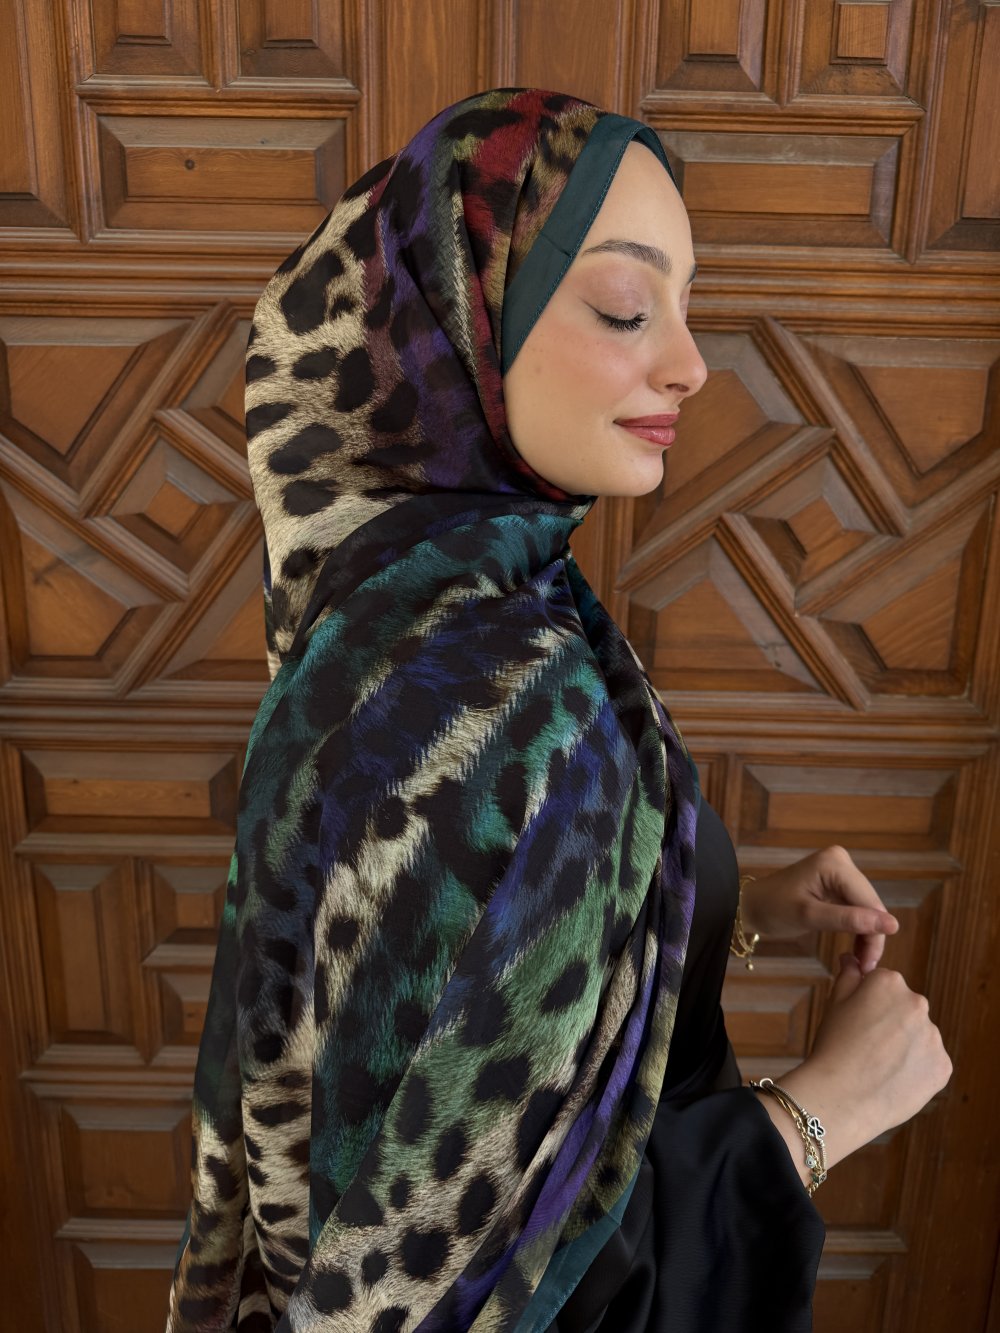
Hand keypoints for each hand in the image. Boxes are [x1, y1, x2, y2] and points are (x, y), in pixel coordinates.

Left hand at [740, 845, 898, 973]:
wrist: (750, 906)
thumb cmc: (772, 908)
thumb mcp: (810, 917)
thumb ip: (849, 920)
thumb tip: (892, 925)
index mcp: (836, 863)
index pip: (869, 901)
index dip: (875, 933)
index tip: (870, 964)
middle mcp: (842, 861)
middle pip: (871, 905)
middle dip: (872, 936)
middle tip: (865, 967)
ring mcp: (840, 871)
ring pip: (867, 908)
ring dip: (867, 935)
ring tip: (862, 963)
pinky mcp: (837, 883)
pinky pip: (856, 907)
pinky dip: (857, 928)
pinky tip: (857, 949)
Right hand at [766, 954, 952, 1169]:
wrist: (842, 1096)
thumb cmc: (833, 1047)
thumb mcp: (834, 1003)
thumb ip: (848, 976)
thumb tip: (851, 957)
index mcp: (890, 982)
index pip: (884, 985)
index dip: (867, 1005)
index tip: (856, 1022)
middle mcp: (918, 1003)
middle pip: (905, 1009)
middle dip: (890, 1023)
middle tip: (866, 1045)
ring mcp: (934, 1036)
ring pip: (919, 1037)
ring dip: (905, 1046)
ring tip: (878, 1066)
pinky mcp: (943, 1066)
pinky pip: (930, 1063)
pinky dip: (915, 1070)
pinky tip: (893, 1079)